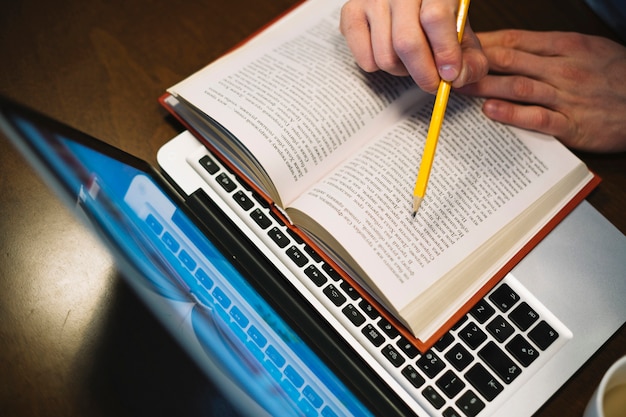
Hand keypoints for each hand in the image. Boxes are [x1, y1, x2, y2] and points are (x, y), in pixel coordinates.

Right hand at [339, 0, 487, 92]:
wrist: (408, 2)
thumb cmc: (437, 19)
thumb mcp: (462, 35)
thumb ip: (471, 60)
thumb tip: (456, 79)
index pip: (435, 17)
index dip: (444, 51)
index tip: (449, 75)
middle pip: (406, 42)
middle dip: (422, 73)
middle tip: (431, 84)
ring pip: (385, 56)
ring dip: (400, 70)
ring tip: (409, 60)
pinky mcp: (351, 12)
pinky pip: (364, 59)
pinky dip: (378, 67)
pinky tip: (387, 52)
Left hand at [458, 30, 625, 152]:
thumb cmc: (617, 75)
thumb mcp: (585, 49)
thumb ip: (547, 49)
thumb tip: (509, 48)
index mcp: (564, 47)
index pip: (514, 41)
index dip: (482, 44)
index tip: (458, 48)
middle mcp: (562, 69)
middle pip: (509, 62)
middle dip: (473, 65)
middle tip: (446, 70)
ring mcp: (566, 96)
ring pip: (517, 87)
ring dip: (484, 88)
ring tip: (458, 89)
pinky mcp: (573, 124)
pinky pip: (538, 118)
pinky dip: (512, 115)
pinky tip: (491, 112)